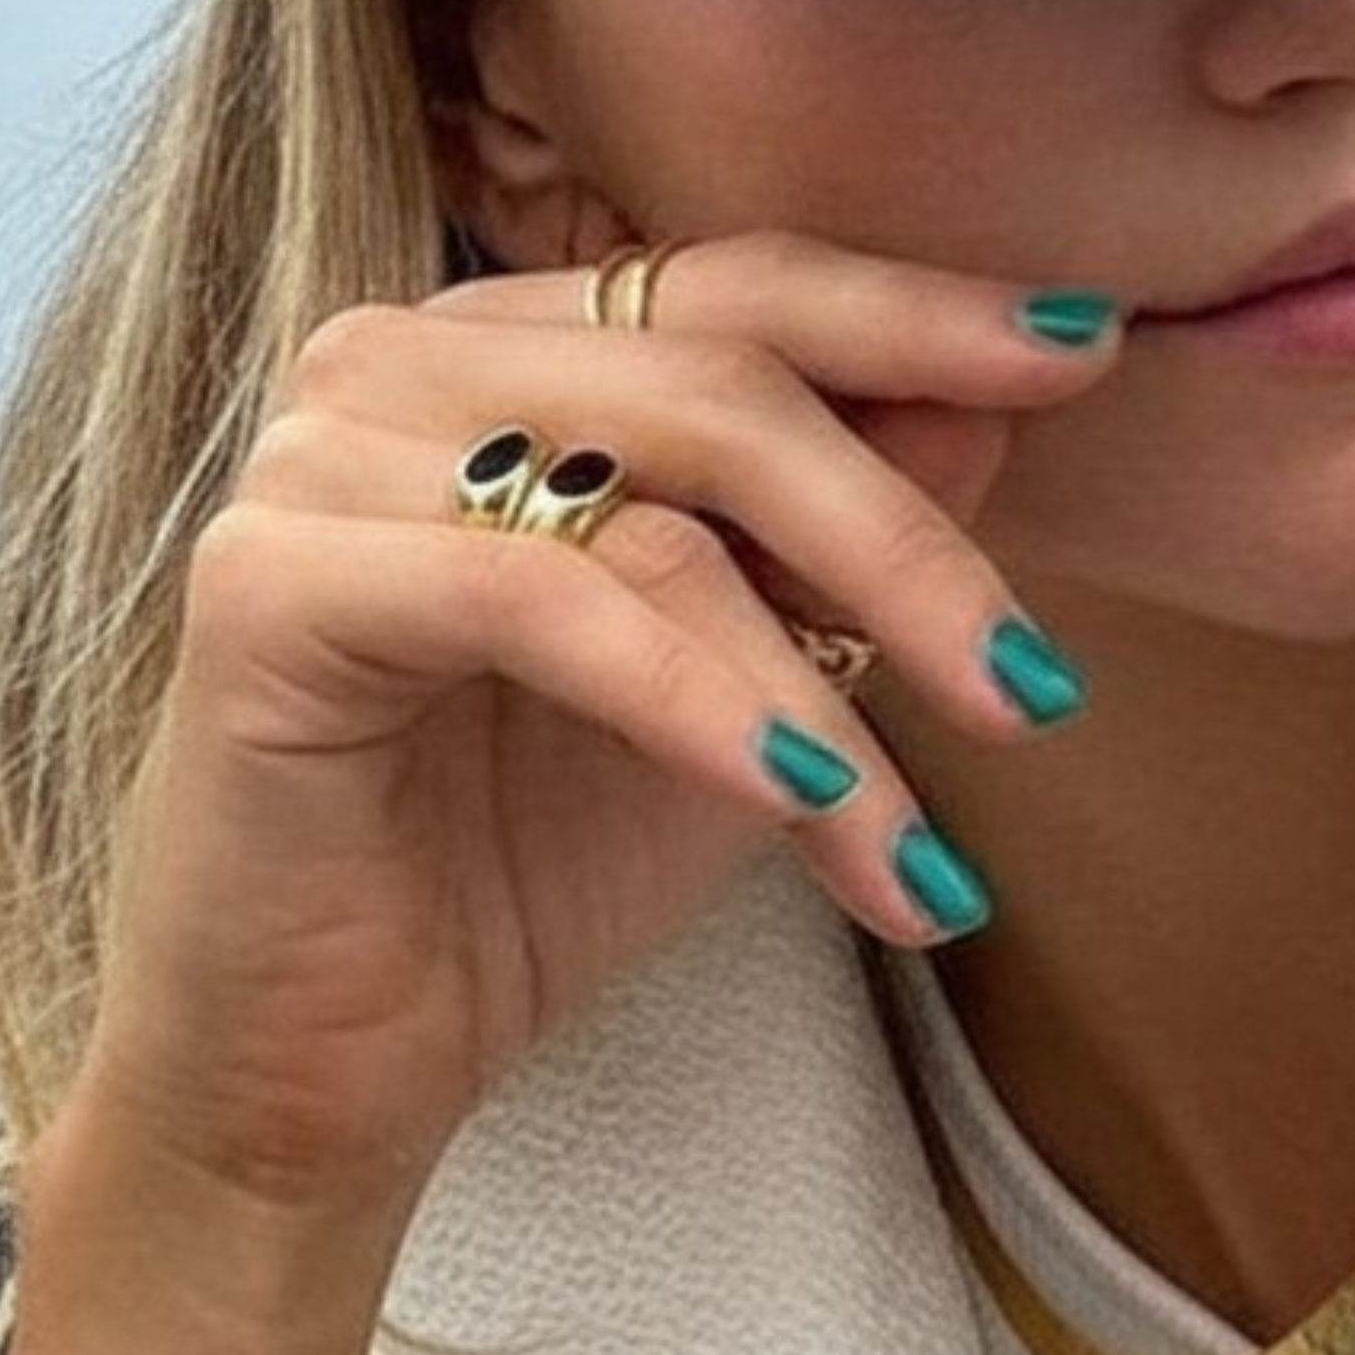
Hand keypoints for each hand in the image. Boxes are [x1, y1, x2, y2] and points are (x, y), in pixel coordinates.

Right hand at [37, 232, 1123, 1266]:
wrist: (323, 1066)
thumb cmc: (520, 861)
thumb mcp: (748, 687)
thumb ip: (846, 541)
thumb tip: (1000, 403)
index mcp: (506, 349)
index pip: (741, 288)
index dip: (918, 315)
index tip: (1088, 348)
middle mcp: (398, 359)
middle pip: (718, 381)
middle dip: (904, 541)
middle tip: (1033, 691)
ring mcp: (321, 457)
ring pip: (648, 510)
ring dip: (819, 686)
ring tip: (916, 841)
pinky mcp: (265, 582)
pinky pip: (536, 604)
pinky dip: (694, 702)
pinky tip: (803, 802)